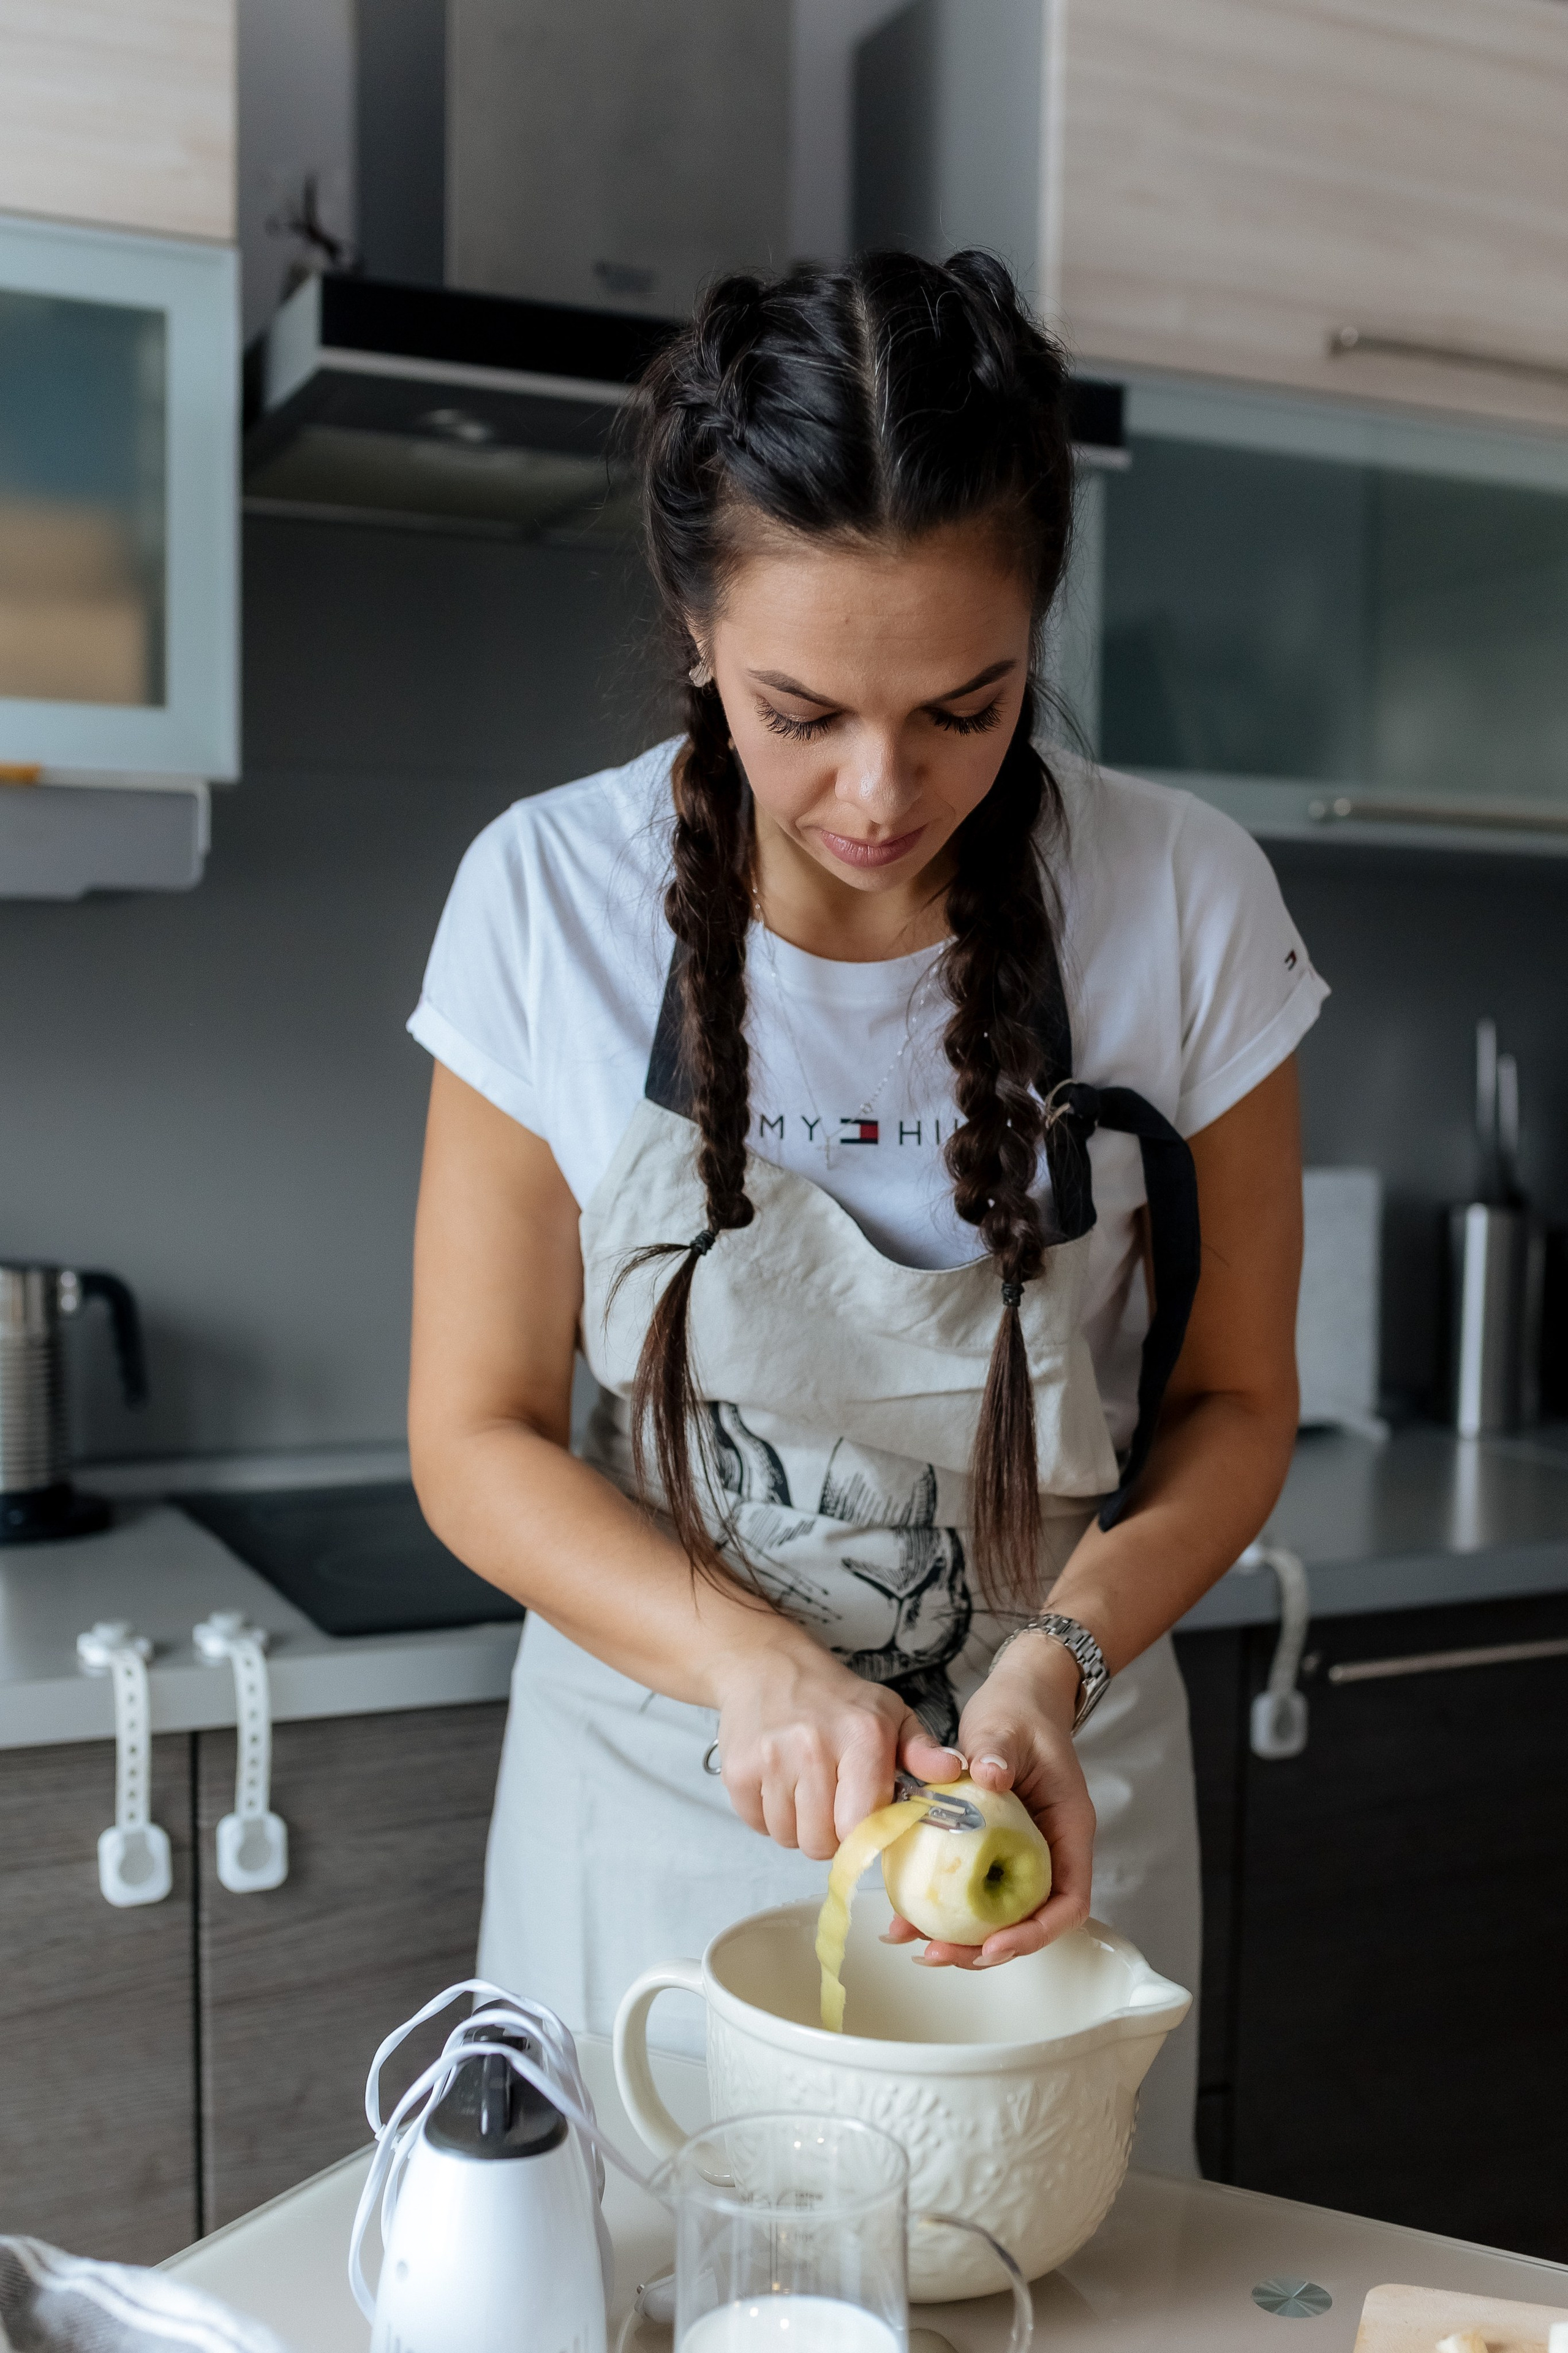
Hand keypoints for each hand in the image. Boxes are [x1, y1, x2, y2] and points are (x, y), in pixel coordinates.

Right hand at [708, 1630, 963, 1861]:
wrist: (765, 1665)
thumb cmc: (836, 1699)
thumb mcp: (889, 1714)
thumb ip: (922, 1749)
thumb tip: (954, 1772)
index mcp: (862, 1737)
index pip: (864, 1823)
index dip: (867, 1834)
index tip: (867, 1822)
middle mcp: (814, 1748)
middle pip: (823, 1842)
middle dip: (831, 1836)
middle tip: (834, 1807)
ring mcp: (771, 1760)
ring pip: (789, 1838)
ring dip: (800, 1828)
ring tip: (806, 1792)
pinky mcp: (737, 1771)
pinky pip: (759, 1826)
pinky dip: (770, 1817)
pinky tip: (780, 1786)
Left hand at [883, 1634, 1094, 1967]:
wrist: (1018, 1696)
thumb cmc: (1021, 1712)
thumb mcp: (1008, 1728)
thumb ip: (999, 1752)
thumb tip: (991, 1777)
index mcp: (1068, 1830)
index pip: (1067, 1902)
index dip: (1034, 1932)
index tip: (992, 1943)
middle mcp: (1048, 1850)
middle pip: (1028, 1920)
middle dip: (984, 1948)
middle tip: (934, 1953)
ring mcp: (1019, 1851)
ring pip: (996, 1912)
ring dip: (957, 1935)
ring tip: (909, 1940)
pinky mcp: (991, 1847)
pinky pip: (971, 1887)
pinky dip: (941, 1904)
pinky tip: (903, 1913)